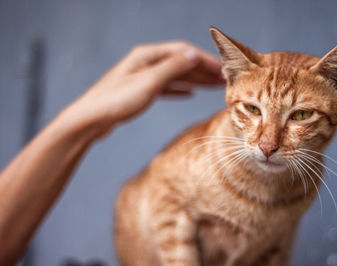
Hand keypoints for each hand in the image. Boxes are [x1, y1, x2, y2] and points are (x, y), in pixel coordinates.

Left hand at [70, 41, 222, 133]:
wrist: (90, 120)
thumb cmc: (116, 100)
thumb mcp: (149, 82)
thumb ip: (173, 68)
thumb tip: (194, 55)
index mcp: (148, 55)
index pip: (184, 52)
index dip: (205, 60)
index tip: (223, 70)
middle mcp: (146, 63)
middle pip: (181, 63)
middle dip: (203, 71)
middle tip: (224, 80)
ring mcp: (143, 77)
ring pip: (175, 76)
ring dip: (195, 80)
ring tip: (214, 87)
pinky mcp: (140, 91)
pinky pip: (166, 87)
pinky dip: (180, 89)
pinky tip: (189, 94)